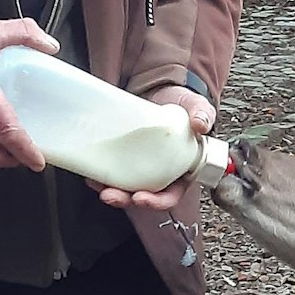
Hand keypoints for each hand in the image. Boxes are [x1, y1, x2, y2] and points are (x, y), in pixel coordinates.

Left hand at [91, 84, 215, 211]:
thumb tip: (200, 125)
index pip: (170, 196)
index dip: (157, 202)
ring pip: (124, 189)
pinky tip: (92, 172)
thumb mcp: (195, 107)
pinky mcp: (123, 157)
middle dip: (125, 200)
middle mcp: (159, 174)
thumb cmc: (181, 106)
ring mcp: (139, 167)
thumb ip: (201, 114)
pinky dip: (100, 176)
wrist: (160, 92)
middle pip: (143, 196)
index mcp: (181, 171)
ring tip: (97, 185)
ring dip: (110, 192)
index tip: (141, 198)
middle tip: (111, 195)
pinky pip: (111, 173)